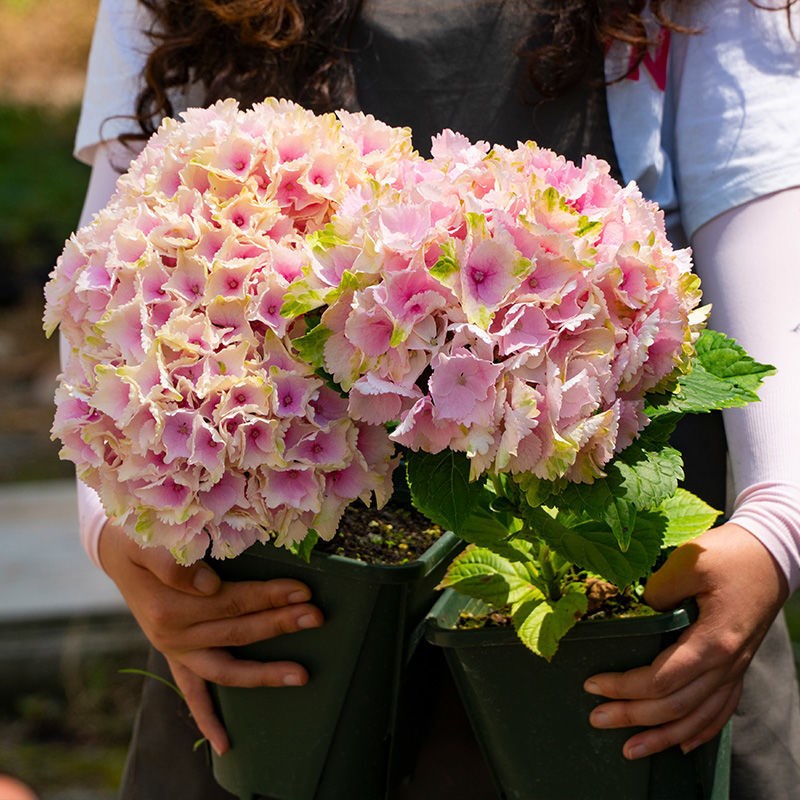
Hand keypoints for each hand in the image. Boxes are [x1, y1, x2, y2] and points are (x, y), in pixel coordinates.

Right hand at [98, 520, 322, 755]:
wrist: (118, 549)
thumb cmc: (140, 534)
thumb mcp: (147, 539)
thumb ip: (172, 561)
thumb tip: (208, 585)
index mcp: (168, 606)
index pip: (230, 601)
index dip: (267, 596)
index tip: (301, 590)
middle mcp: (170, 635)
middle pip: (236, 631)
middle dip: (279, 624)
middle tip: (317, 616)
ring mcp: (174, 650)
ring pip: (224, 668)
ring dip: (264, 673)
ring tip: (303, 675)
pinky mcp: (174, 657)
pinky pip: (191, 694)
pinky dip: (207, 719)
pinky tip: (226, 745)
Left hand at [583, 522, 788, 758]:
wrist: (771, 555)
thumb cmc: (729, 555)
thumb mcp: (690, 561)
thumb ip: (659, 588)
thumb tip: (637, 611)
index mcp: (713, 641)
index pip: (661, 679)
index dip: (624, 687)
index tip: (591, 685)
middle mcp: (726, 664)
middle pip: (675, 705)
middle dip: (633, 716)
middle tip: (596, 718)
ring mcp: (735, 669)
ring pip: (698, 717)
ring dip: (663, 736)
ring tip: (630, 750)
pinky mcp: (738, 666)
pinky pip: (721, 710)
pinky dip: (700, 731)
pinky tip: (682, 746)